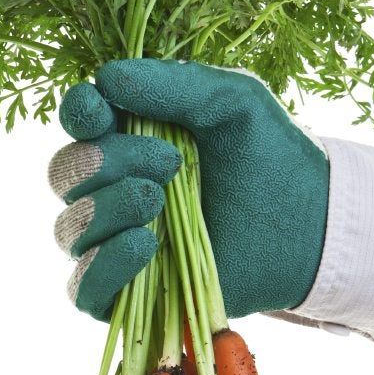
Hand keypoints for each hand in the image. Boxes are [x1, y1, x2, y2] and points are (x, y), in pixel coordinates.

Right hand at [48, 58, 328, 320]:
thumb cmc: (270, 156)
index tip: (102, 110)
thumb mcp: (234, 101)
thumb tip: (105, 79)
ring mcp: (115, 243)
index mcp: (128, 135)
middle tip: (170, 163)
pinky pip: (82, 289)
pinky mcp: (128, 294)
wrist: (309, 226)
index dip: (78, 113)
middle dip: (105, 162)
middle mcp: (111, 188)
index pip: (76, 120)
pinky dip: (103, 266)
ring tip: (159, 202)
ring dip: (106, 209)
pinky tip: (144, 245)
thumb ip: (174, 84)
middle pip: (64, 173)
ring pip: (68, 229)